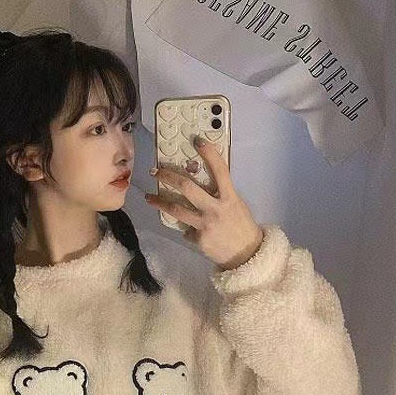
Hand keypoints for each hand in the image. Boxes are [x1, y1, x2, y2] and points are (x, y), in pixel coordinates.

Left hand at [145, 136, 263, 270]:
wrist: (246, 254)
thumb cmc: (241, 226)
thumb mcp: (236, 205)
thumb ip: (221, 194)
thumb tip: (201, 184)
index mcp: (229, 196)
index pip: (220, 169)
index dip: (209, 153)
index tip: (197, 140)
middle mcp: (216, 208)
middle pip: (187, 187)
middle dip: (168, 176)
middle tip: (155, 171)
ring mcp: (205, 223)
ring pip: (176, 209)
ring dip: (159, 202)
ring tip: (149, 198)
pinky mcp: (198, 238)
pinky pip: (186, 229)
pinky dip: (186, 228)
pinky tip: (192, 232)